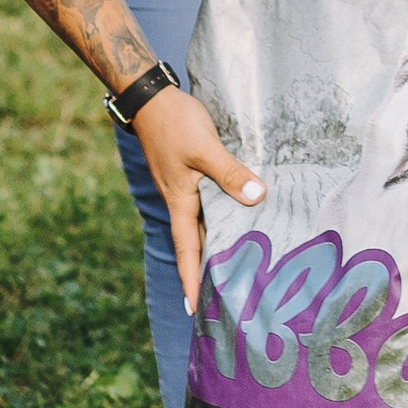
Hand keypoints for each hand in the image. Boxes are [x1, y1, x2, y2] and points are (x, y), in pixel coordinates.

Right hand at [135, 84, 264, 309]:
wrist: (151, 97)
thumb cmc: (175, 124)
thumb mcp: (204, 149)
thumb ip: (229, 174)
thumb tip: (257, 199)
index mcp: (180, 202)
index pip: (187, 249)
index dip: (192, 279)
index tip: (194, 310)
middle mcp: (182, 201)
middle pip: (196, 243)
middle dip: (207, 271)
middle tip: (224, 298)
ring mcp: (185, 188)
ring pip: (204, 224)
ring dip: (216, 244)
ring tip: (236, 267)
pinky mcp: (191, 174)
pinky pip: (208, 204)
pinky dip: (221, 217)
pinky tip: (239, 217)